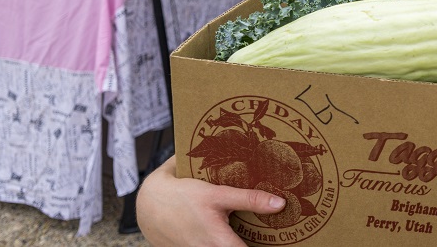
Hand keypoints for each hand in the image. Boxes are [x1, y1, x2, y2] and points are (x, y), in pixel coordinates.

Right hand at [136, 155, 285, 246]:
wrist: (150, 206)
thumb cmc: (184, 198)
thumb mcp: (217, 194)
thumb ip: (249, 199)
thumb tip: (280, 204)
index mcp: (219, 243)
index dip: (268, 246)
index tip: (285, 241)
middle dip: (259, 240)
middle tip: (277, 232)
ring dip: (244, 238)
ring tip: (260, 229)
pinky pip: (221, 246)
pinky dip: (231, 239)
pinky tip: (241, 229)